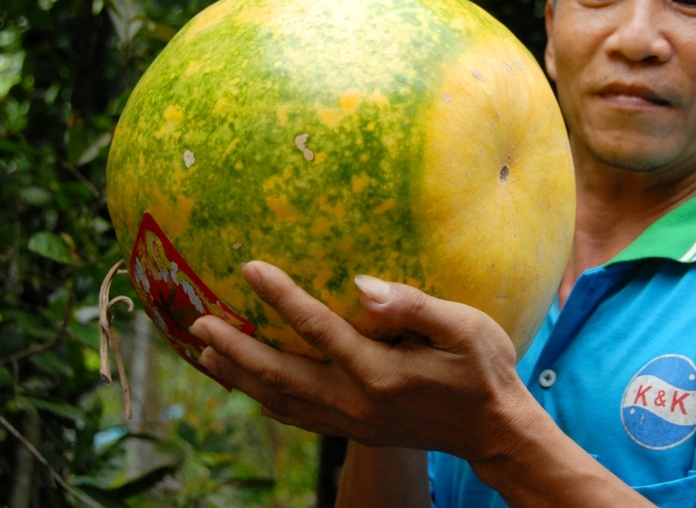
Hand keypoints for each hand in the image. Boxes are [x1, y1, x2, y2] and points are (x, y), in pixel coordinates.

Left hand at [189, 261, 529, 461]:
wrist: (494, 431)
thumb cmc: (485, 371)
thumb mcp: (465, 329)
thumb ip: (413, 306)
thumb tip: (361, 287)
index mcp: (381, 373)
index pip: (318, 330)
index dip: (281, 298)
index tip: (249, 268)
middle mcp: (357, 403)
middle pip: (280, 375)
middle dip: (235, 348)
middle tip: (197, 322)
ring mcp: (353, 422)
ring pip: (281, 400)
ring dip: (239, 376)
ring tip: (205, 352)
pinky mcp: (355, 431)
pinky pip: (297, 416)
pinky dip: (265, 399)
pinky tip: (250, 385)